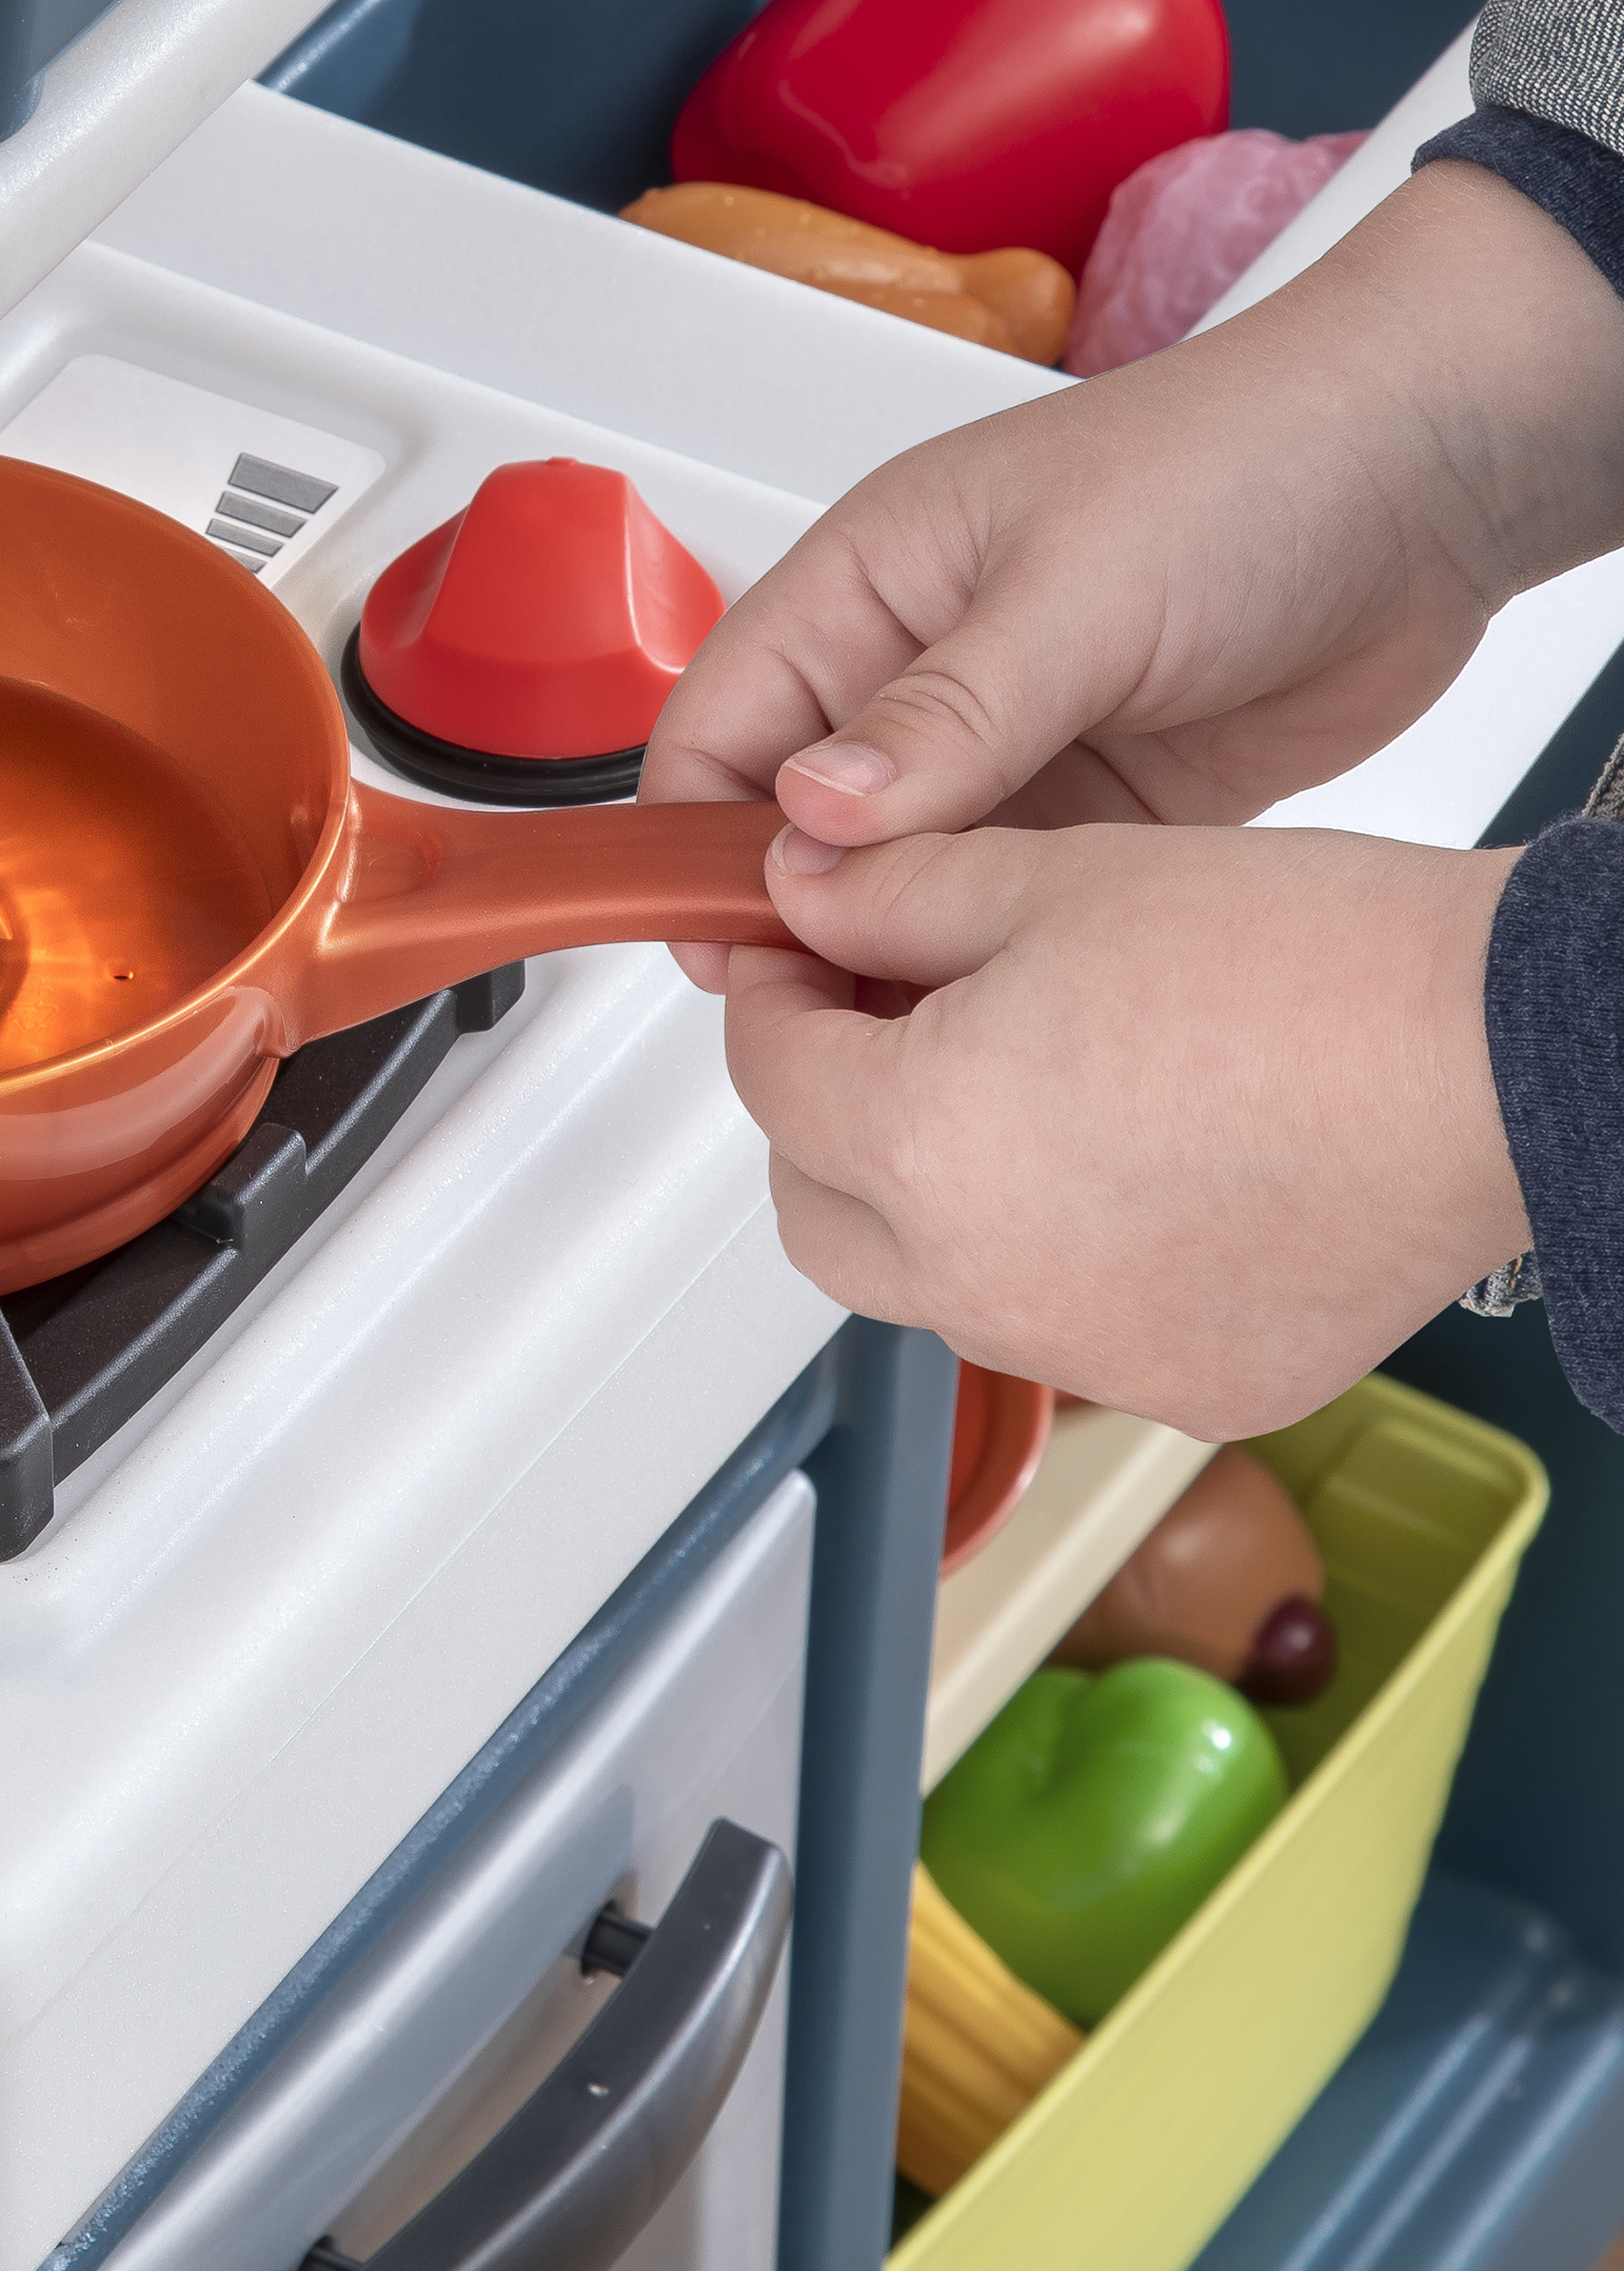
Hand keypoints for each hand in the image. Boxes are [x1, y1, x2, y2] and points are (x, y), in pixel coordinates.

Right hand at [643, 165, 1623, 985]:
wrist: (1439, 476)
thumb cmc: (1250, 462)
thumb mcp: (1075, 591)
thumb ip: (943, 716)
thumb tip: (813, 818)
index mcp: (868, 585)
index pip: (721, 726)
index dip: (696, 841)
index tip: (723, 947)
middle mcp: (917, 669)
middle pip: (797, 825)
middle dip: (797, 920)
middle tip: (825, 1017)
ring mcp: (1008, 741)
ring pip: (902, 878)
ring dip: (900, 948)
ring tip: (919, 1033)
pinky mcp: (1097, 803)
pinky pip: (1007, 898)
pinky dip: (996, 954)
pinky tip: (1005, 1007)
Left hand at [727, 816, 1525, 1434]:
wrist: (1502, 1060)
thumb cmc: (1305, 966)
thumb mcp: (1049, 880)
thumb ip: (888, 896)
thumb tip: (803, 897)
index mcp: (918, 1148)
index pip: (768, 1076)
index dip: (775, 994)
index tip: (807, 952)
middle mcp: (983, 1282)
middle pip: (818, 1212)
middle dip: (826, 1117)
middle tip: (885, 1022)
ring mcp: (1089, 1354)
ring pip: (935, 1284)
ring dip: (935, 1198)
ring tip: (1025, 1085)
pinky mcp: (1192, 1390)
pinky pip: (1068, 1329)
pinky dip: (1061, 1258)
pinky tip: (1137, 1164)